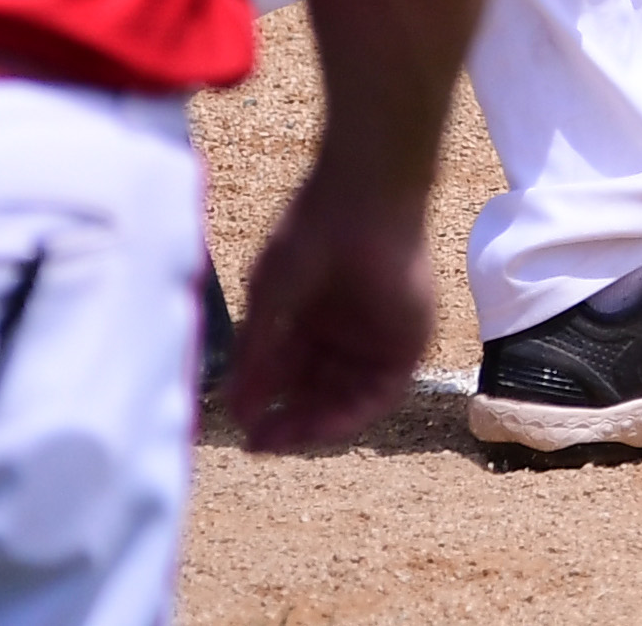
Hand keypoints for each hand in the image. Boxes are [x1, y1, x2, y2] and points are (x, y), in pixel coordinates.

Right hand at [224, 166, 438, 453]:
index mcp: (310, 315)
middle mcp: (342, 331)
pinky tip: (324, 425)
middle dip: (288, 420)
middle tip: (259, 444)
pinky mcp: (407, 339)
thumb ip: (255, 353)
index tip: (241, 429)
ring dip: (316, 423)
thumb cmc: (312, 231)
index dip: (265, 403)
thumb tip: (234, 406)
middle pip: (315, 392)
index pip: (288, 374)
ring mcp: (375, 336)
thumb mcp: (269, 297)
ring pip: (345, 397)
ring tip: (284, 439)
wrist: (364, 197)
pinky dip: (354, 412)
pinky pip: (382, 390)